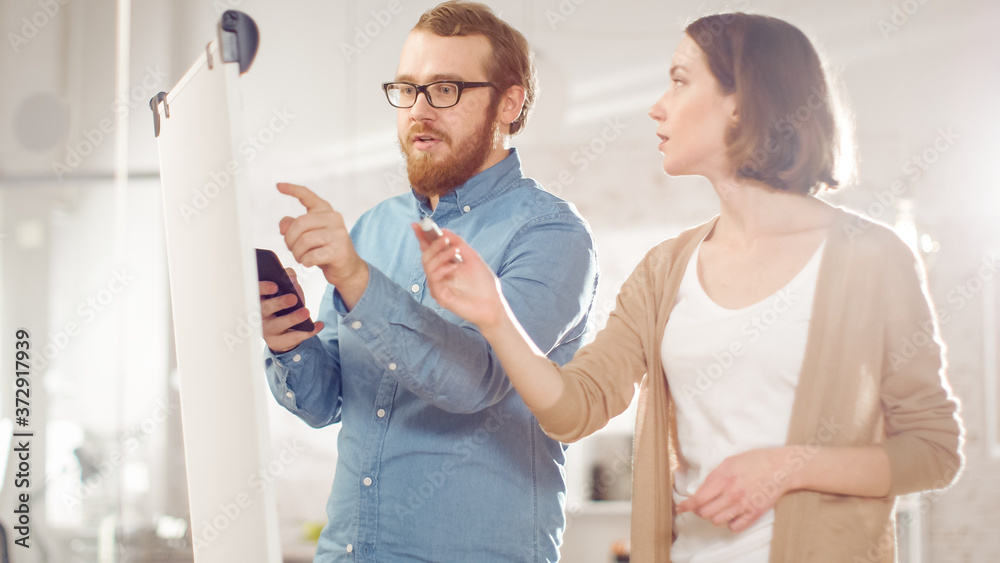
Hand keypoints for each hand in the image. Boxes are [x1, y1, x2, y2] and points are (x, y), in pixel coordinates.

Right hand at [259, 267, 323, 352]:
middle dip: (279, 303)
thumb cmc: (282, 306)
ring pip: (279, 325)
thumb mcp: (284, 291)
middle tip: (293, 298)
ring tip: (306, 312)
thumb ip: (287, 279)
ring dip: (293, 318)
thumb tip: (291, 275)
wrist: (281, 332)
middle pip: (265, 309)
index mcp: (259, 299)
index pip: (255, 292)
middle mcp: (260, 315)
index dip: (263, 288)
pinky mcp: (279, 341)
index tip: (275, 286)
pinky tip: (319, 325)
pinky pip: (294, 337)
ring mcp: (268, 330)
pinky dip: (308, 331)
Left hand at [277, 183, 367, 294]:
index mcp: (325, 211)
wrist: (348, 268)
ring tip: (302, 257)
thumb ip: (293, 227)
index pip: (307, 195)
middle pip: (300, 223)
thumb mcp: (308, 235)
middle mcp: (334, 218)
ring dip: (297, 253)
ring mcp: (338, 234)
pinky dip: (306, 262)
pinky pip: (311, 256)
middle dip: (290, 239)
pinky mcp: (339, 250)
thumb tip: (283, 228)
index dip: (292, 190)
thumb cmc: (325, 250)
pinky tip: (310, 262)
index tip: (278, 186)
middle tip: (293, 249)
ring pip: (304, 241)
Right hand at [415, 225, 505, 329]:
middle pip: (425, 255)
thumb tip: (444, 230)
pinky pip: (434, 279)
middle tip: (446, 238)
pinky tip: (455, 267)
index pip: (429, 249)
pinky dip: (443, 269)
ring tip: (455, 252)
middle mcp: (439, 274)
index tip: (418, 224)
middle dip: (434, 244)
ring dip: (440, 255)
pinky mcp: (440, 296)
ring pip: (427, 266)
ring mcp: (438, 285)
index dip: (422, 236)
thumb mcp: (472, 257)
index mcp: (445, 264)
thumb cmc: (483, 283)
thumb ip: (458, 243)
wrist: (493, 304)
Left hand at [676, 447, 792, 532]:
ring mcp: (744, 505)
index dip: (686, 506)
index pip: (698, 499)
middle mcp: (732, 494)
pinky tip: (732, 514)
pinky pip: (735, 527)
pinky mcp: (755, 513)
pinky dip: (730, 523)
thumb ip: (714, 476)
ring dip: (715, 516)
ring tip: (720, 507)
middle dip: (700, 510)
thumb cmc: (754, 461)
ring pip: (717, 521)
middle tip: (703, 505)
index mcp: (723, 479)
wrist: (780, 467)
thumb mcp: (729, 462)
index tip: (680, 508)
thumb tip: (700, 490)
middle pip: (705, 513)